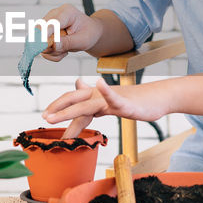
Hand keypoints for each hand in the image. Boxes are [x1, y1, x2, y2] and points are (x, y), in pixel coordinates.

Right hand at [40, 3, 100, 61]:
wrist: (89, 32)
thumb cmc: (88, 33)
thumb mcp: (83, 40)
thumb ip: (68, 43)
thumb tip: (53, 45)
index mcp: (66, 12)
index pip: (52, 23)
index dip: (45, 34)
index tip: (43, 45)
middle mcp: (54, 15)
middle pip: (41, 31)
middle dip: (50, 46)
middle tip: (65, 51)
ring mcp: (47, 23)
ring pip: (40, 42)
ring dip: (53, 51)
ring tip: (66, 50)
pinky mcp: (44, 33)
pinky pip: (42, 48)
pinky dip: (52, 54)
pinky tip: (62, 50)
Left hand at [43, 77, 171, 123]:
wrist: (158, 97)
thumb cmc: (135, 100)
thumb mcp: (110, 100)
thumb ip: (92, 96)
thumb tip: (77, 85)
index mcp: (95, 97)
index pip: (72, 101)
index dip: (58, 107)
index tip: (45, 118)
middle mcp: (100, 96)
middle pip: (74, 102)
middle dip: (58, 111)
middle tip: (45, 119)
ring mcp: (112, 99)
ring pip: (88, 105)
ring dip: (69, 110)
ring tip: (54, 116)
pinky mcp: (127, 103)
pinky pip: (114, 97)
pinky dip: (106, 90)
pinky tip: (98, 83)